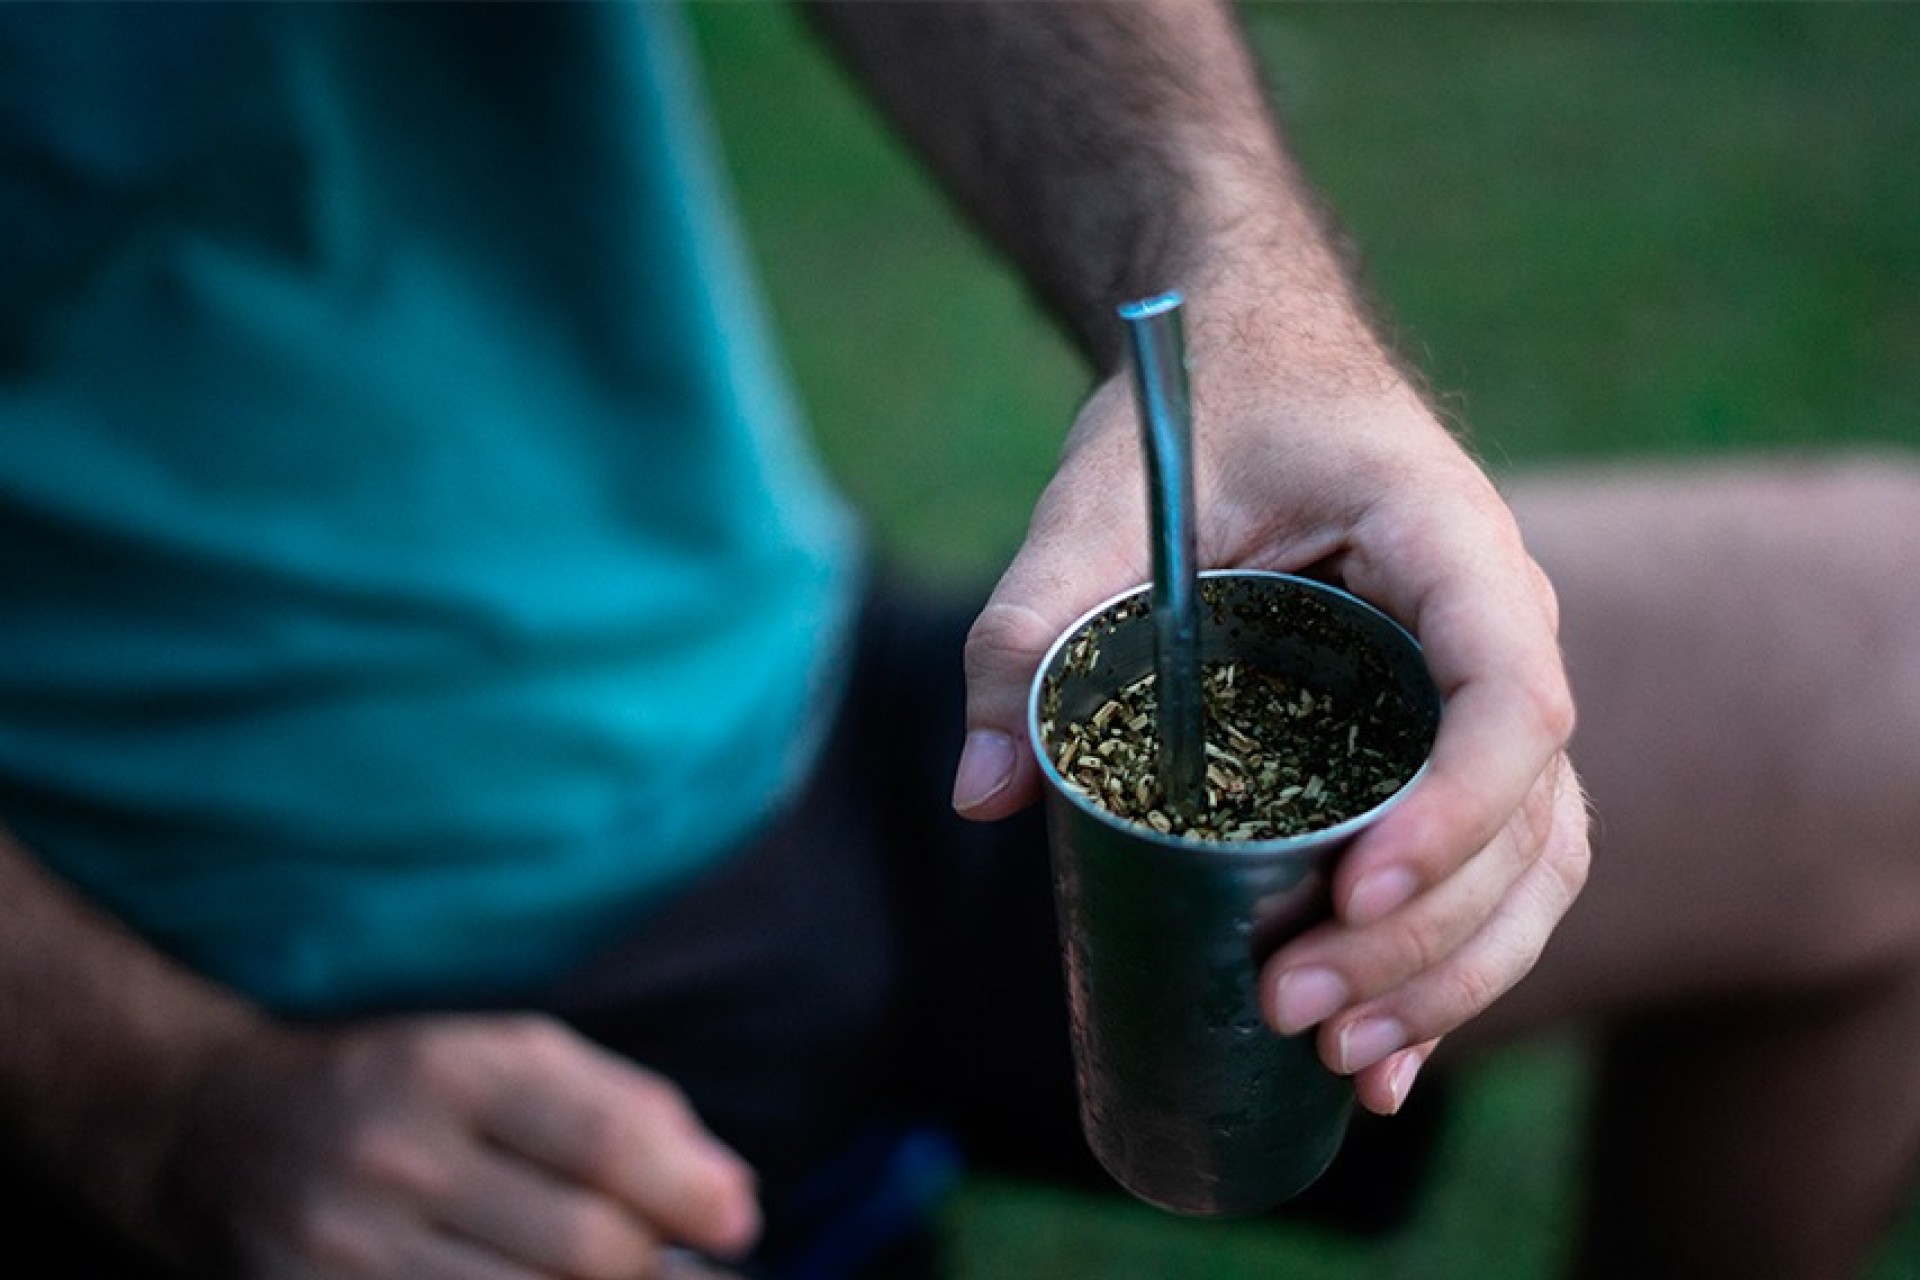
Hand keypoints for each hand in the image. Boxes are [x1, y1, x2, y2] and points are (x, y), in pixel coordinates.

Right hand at [157, 1014, 759, 1278]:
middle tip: (685, 1270)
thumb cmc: (398, 1087)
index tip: (740, 1225)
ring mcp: (348, 1254)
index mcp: (454, 1071)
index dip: (692, 1194)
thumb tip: (731, 1194)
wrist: (210, 1132)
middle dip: (658, 1270)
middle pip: (582, 1248)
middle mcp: (397, 1159)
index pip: (607, 1143)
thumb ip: (623, 1104)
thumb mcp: (505, 1054)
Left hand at [952, 285, 1588, 1114]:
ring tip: (1340, 1057)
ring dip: (1451, 973)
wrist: (1252, 360)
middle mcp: (1495, 624)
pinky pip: (1495, 863)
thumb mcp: (1100, 496)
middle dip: (1424, 935)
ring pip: (1533, 859)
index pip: (1510, 692)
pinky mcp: (1441, 737)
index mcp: (1444, 540)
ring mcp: (1481, 689)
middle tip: (1294, 1010)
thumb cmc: (1196, 408)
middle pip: (1529, 813)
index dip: (1457, 808)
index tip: (1351, 889)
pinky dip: (1456, 962)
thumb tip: (980, 792)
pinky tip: (1387, 1059)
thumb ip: (1029, 623)